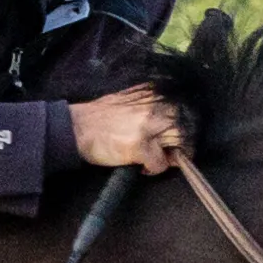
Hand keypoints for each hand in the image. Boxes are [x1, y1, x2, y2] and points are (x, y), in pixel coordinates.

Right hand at [70, 90, 189, 172]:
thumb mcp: (132, 101)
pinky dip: (153, 169)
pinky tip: (140, 166)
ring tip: (154, 159)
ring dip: (170, 157)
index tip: (177, 140)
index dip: (187, 128)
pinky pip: (159, 163)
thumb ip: (154, 108)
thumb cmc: (100, 117)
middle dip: (182, 144)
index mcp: (155, 93)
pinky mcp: (139, 145)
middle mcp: (155, 105)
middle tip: (169, 155)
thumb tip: (178, 123)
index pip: (187, 111)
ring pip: (179, 144)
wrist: (75, 128)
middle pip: (187, 128)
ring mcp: (148, 125)